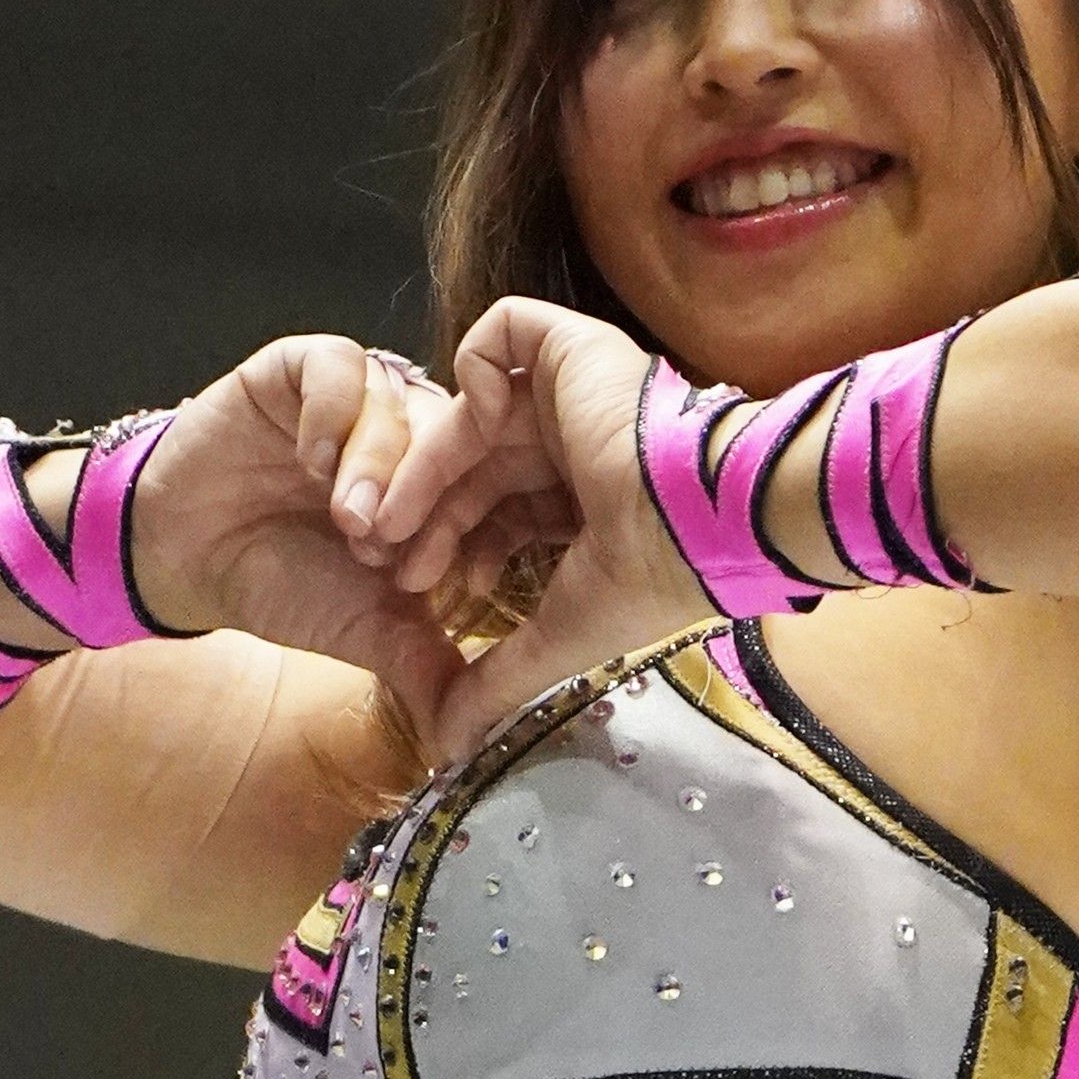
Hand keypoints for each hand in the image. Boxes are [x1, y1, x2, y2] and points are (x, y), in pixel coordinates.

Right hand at [124, 339, 491, 725]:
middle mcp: (408, 433)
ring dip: (378, 463)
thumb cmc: (285, 584)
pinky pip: (338, 365)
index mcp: (441, 489)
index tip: (419, 582)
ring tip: (344, 517)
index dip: (461, 536)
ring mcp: (358, 396)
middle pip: (453, 437)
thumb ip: (425, 666)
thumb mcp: (367, 632)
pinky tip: (309, 463)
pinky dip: (332, 415)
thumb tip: (475, 732)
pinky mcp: (302, 369)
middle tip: (377, 549)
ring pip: (401, 401)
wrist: (191, 556)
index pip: (486, 489)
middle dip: (421, 499)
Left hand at [349, 301, 715, 707]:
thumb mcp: (559, 639)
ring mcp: (573, 392)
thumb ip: (498, 682)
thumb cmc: (646, 582)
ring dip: (422, 466)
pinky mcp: (573, 348)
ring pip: (470, 413)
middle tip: (381, 558)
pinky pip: (503, 330)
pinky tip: (466, 425)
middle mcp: (575, 444)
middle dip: (421, 515)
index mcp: (583, 503)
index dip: (447, 546)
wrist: (696, 520)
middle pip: (471, 469)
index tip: (416, 589)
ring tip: (386, 520)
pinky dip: (471, 370)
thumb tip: (449, 748)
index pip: (492, 514)